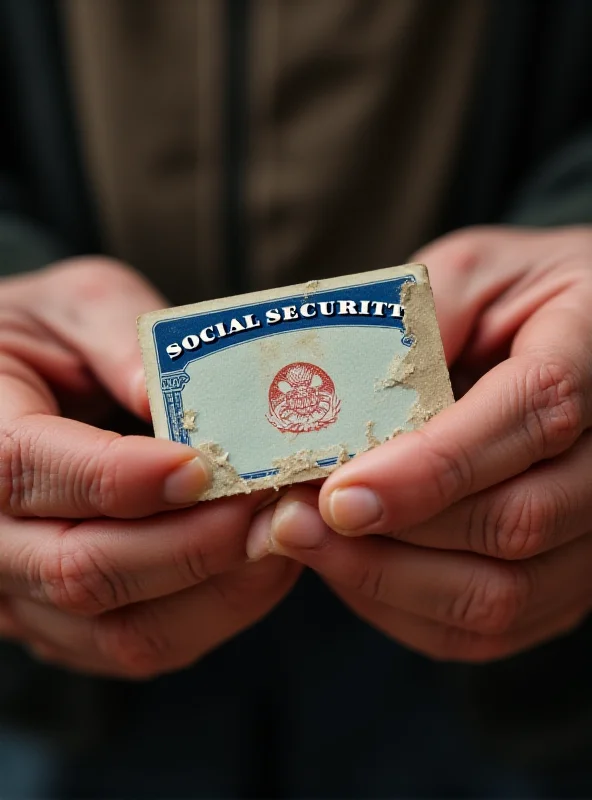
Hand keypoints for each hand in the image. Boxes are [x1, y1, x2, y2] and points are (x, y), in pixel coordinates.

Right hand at [0, 258, 298, 676]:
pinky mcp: (65, 622)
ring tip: (280, 536)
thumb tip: (177, 403)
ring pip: (118, 631)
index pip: (30, 469)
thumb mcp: (78, 305)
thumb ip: (120, 337)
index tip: (203, 465)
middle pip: (79, 569)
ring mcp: (22, 591)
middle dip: (192, 544)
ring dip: (216, 590)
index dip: (123, 476)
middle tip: (270, 507)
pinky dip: (211, 614)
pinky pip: (140, 647)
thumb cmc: (45, 339)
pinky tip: (257, 564)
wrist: (17, 388)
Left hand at [246, 226, 591, 661]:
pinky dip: (404, 608)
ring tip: (306, 543)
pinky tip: (350, 567)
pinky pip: (490, 627)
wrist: (571, 337)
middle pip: (518, 522)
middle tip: (293, 520)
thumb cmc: (514, 300)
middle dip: (392, 537)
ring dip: (386, 582)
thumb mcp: (469, 273)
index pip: (534, 416)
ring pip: (504, 595)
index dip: (432, 467)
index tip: (338, 494)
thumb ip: (416, 319)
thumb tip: (334, 402)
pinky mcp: (567, 580)